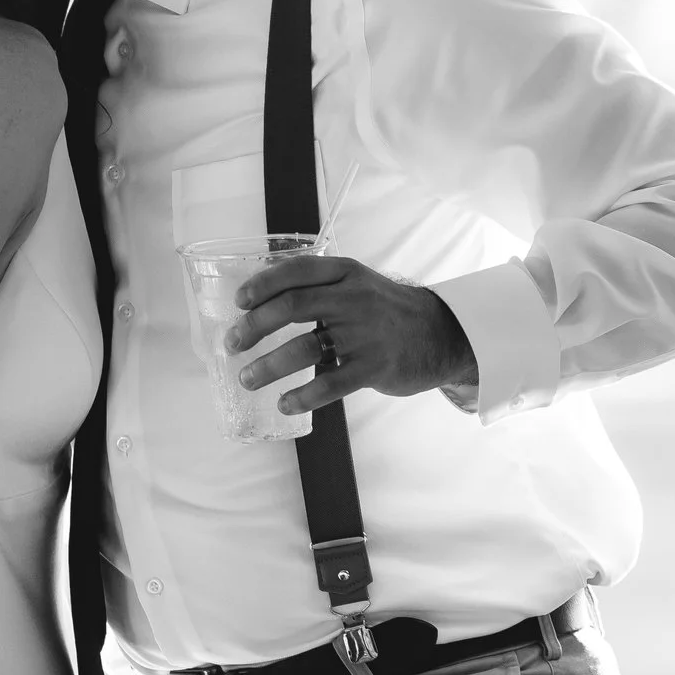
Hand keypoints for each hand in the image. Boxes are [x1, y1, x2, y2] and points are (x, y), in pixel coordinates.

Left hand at [227, 256, 476, 414]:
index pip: (297, 271)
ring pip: (304, 349)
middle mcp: (353, 298)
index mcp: (346, 273)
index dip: (263, 285)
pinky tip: (284, 403)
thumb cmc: (387, 311)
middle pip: (292, 307)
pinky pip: (330, 384)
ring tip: (248, 379)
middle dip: (254, 327)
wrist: (442, 335)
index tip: (239, 302)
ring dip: (268, 366)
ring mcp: (364, 334)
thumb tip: (262, 291)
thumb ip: (319, 285)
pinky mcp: (374, 368)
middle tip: (232, 344)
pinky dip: (302, 396)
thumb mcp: (357, 284)